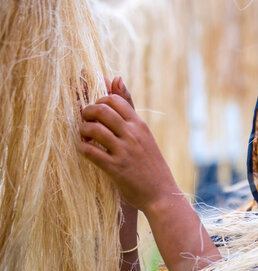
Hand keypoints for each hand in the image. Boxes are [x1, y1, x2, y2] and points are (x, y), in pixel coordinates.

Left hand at [77, 76, 179, 211]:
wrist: (162, 193)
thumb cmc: (150, 163)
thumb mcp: (143, 133)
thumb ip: (129, 109)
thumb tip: (116, 77)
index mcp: (139, 125)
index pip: (115, 99)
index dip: (99, 101)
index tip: (97, 112)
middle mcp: (133, 135)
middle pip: (102, 110)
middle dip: (87, 112)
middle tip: (86, 121)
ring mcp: (124, 151)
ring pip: (94, 129)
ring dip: (82, 131)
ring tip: (84, 136)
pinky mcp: (116, 168)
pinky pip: (91, 152)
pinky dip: (82, 149)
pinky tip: (84, 150)